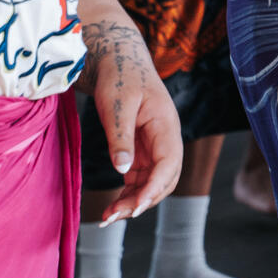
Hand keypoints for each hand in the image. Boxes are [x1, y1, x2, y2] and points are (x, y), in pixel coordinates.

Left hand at [83, 19, 182, 224]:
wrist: (118, 61)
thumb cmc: (119, 77)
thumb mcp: (117, 105)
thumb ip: (120, 137)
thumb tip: (122, 170)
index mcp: (166, 126)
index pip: (169, 164)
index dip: (155, 188)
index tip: (135, 208)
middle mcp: (165, 139)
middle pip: (165, 179)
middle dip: (144, 201)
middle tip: (113, 216)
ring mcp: (154, 147)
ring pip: (154, 183)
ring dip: (135, 202)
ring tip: (108, 216)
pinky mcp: (141, 151)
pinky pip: (141, 179)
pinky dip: (129, 194)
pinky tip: (113, 205)